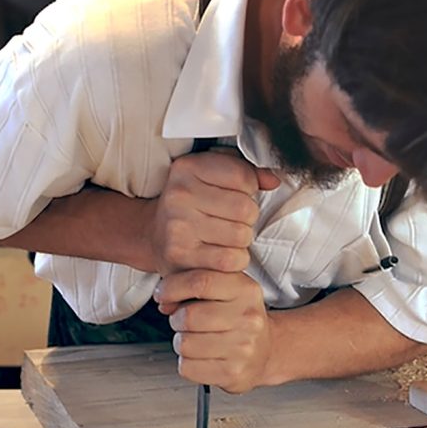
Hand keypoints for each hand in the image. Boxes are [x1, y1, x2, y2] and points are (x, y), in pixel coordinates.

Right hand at [146, 150, 279, 275]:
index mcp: (187, 167)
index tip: (235, 195)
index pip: (244, 176)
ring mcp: (178, 226)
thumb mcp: (213, 176)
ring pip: (242, 235)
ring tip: (224, 236)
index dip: (249, 190)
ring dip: (241, 240)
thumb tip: (273, 179)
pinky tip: (221, 253)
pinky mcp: (180, 255)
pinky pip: (230, 259)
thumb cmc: (191, 205)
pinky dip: (234, 259)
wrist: (153, 236)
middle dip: (247, 218)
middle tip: (230, 220)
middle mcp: (179, 195)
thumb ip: (247, 172)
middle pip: (246, 208)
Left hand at [155, 269, 272, 393]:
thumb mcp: (227, 288)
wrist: (266, 351)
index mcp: (246, 290)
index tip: (163, 294)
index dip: (172, 287)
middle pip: (189, 316)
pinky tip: (202, 357)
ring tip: (197, 339)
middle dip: (177, 319)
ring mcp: (243, 347)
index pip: (201, 282)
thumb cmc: (239, 318)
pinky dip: (187, 363)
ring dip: (182, 342)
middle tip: (185, 321)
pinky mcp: (233, 373)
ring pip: (185, 343)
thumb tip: (164, 298)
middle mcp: (248, 318)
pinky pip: (187, 367)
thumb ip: (195, 283)